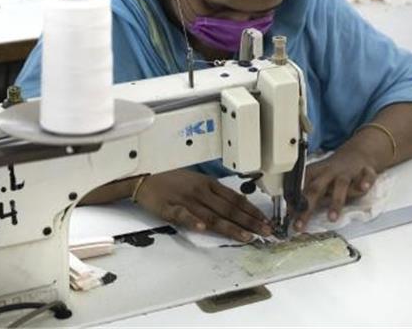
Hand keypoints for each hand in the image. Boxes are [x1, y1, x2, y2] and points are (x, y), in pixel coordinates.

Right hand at [135, 169, 272, 242]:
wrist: (145, 175)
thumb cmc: (173, 179)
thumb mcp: (198, 180)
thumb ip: (217, 193)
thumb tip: (239, 203)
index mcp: (209, 184)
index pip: (235, 199)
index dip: (251, 211)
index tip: (266, 221)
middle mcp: (201, 191)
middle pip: (229, 209)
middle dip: (249, 222)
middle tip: (266, 232)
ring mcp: (186, 200)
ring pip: (212, 215)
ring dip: (231, 227)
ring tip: (246, 237)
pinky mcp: (169, 208)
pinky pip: (182, 215)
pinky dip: (193, 221)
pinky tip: (202, 228)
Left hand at [294, 146, 377, 232]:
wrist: (358, 153)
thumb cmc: (335, 171)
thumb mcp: (319, 177)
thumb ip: (307, 194)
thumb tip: (292, 211)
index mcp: (316, 173)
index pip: (301, 186)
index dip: (293, 201)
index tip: (288, 216)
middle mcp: (329, 172)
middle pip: (316, 188)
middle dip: (307, 206)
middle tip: (300, 223)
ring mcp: (347, 172)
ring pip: (341, 184)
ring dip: (335, 201)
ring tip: (332, 218)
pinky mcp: (365, 171)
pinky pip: (366, 175)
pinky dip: (365, 181)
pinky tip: (363, 187)